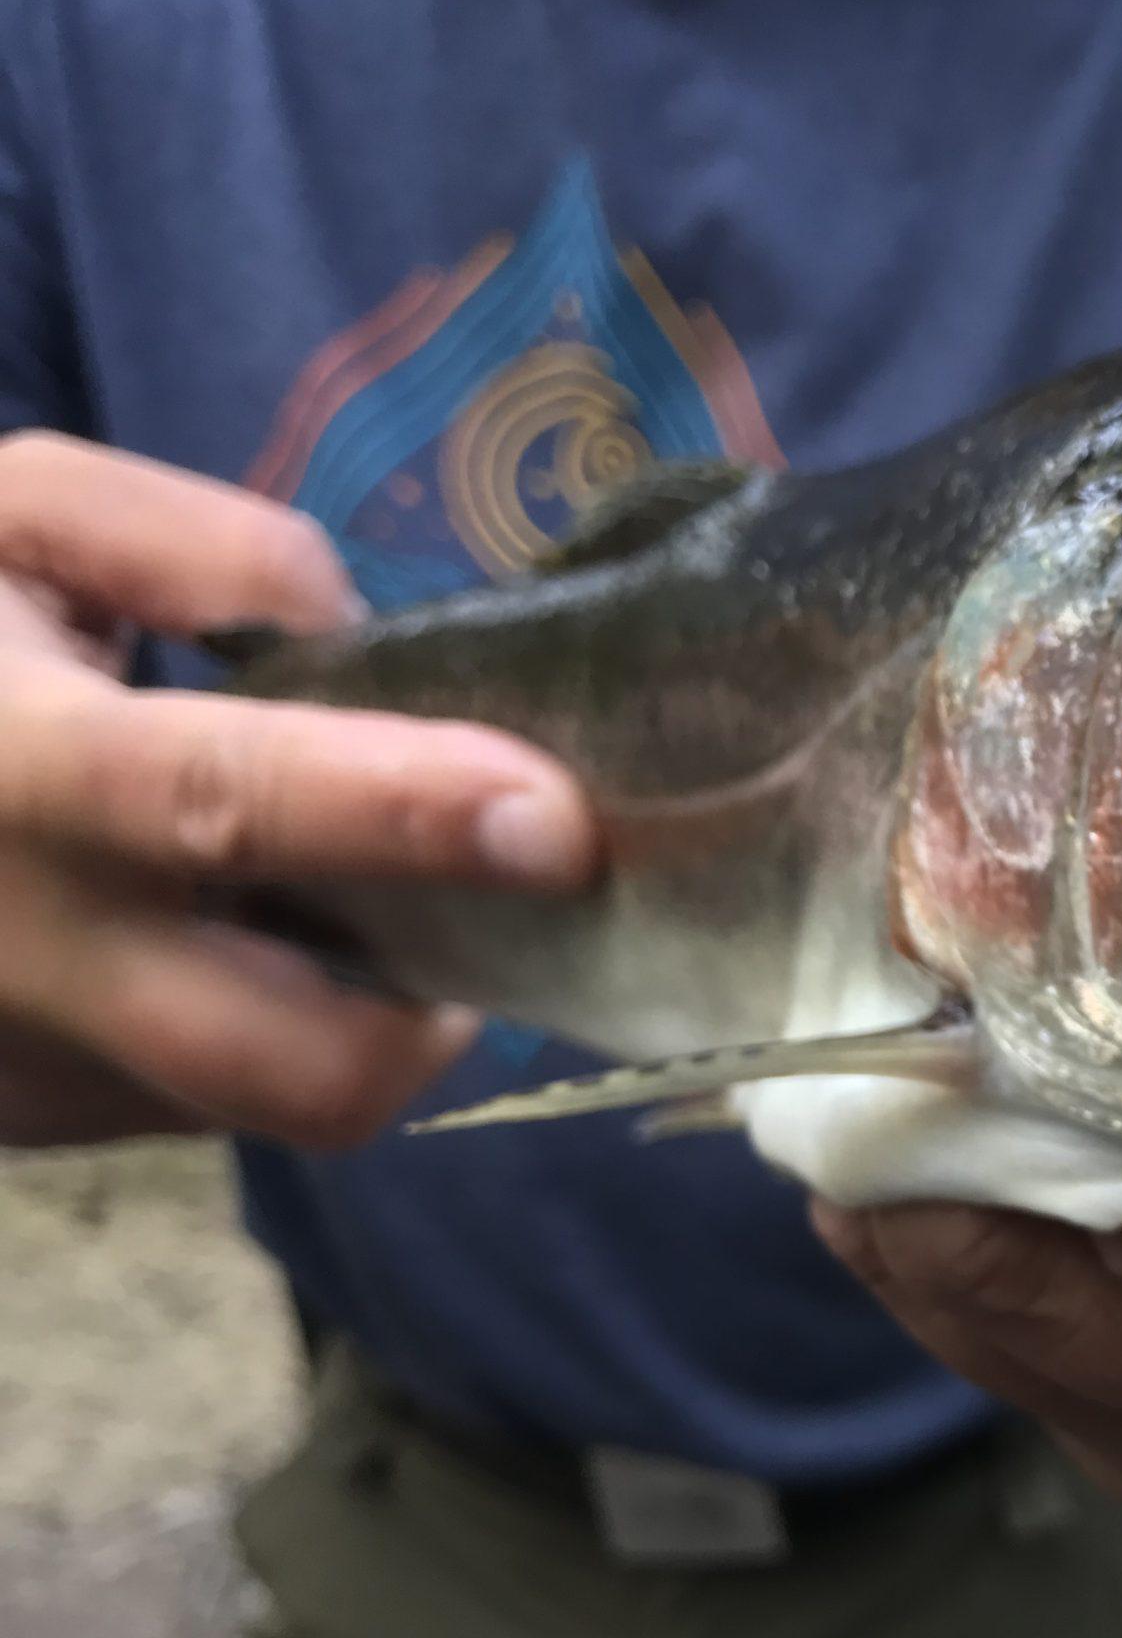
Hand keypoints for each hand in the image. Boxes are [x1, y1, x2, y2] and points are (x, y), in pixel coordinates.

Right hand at [0, 432, 600, 1148]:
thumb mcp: (10, 514)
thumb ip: (186, 541)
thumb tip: (348, 630)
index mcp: (12, 771)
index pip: (216, 801)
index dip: (397, 814)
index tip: (552, 818)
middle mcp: (18, 952)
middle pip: (292, 1066)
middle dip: (434, 1010)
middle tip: (480, 899)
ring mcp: (27, 1070)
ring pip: (279, 1096)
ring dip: (360, 1008)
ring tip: (329, 884)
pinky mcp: (40, 1124)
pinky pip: (218, 1095)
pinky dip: (271, 1017)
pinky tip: (224, 926)